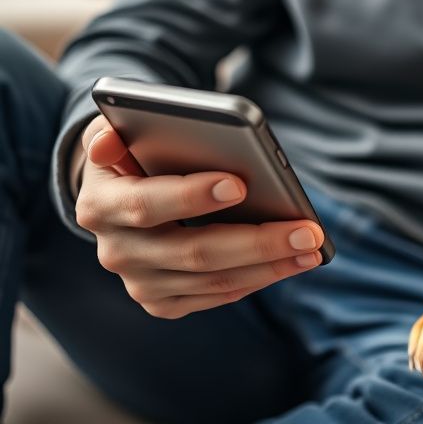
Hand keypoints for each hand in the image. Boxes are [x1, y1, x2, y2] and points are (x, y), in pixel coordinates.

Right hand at [74, 114, 325, 318]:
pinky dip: (257, 279)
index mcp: (101, 206)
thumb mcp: (118, 132)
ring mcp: (140, 283)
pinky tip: (291, 262)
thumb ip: (113, 129)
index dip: (192, 197)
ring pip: (214, 280)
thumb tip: (110, 139)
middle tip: (307, 230)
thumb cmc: (134, 155)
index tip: (240, 184)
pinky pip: (217, 295)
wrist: (121, 199)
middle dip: (257, 241)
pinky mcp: (162, 302)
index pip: (148, 205)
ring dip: (270, 265)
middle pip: (195, 252)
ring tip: (312, 247)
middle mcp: (117, 252)